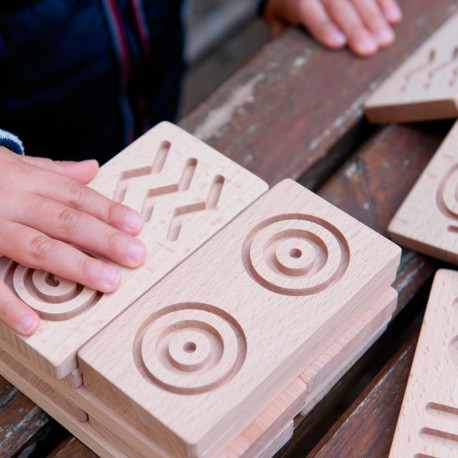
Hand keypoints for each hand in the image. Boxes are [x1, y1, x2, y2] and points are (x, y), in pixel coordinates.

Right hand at [0, 147, 145, 334]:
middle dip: (104, 239)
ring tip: (109, 282)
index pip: (77, 196)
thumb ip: (53, 170)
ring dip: (76, 266)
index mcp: (27, 179)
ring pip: (37, 247)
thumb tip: (92, 168)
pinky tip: (34, 324)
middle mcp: (12, 201)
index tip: (137, 225)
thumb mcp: (14, 164)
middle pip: (66, 220)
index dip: (109, 210)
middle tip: (137, 255)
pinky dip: (8, 304)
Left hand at [263, 0, 402, 56]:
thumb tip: (289, 63)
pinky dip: (384, 2)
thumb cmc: (285, 11)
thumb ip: (283, 38)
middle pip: (337, 2)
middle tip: (370, 49)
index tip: (338, 43)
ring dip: (374, 17)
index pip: (308, 9)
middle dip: (356, 26)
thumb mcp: (276, 24)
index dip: (323, 26)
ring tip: (385, 40)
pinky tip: (393, 18)